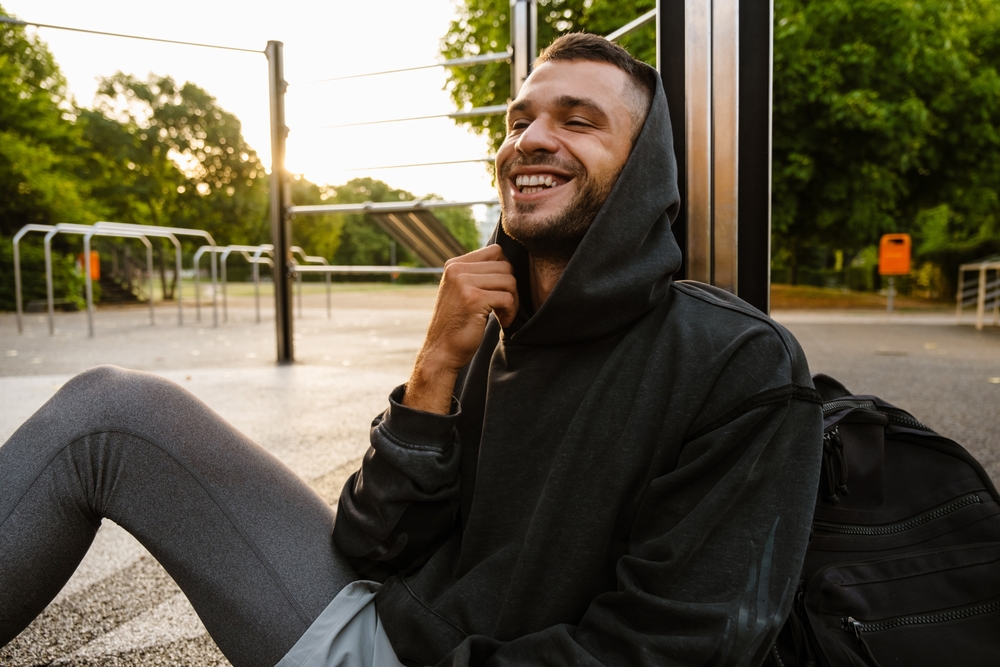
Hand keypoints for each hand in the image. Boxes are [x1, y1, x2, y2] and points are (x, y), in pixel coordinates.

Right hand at [403, 245, 517, 413]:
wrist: (440, 352)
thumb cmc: (457, 325)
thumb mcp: (462, 291)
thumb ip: (478, 275)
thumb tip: (508, 261)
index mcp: (454, 264)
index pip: (496, 251)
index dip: (505, 271)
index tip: (500, 292)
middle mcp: (457, 269)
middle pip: (506, 266)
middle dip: (511, 288)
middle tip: (503, 308)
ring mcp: (464, 283)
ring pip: (509, 281)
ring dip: (513, 301)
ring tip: (502, 315)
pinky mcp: (473, 299)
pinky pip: (507, 298)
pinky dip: (510, 312)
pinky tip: (502, 322)